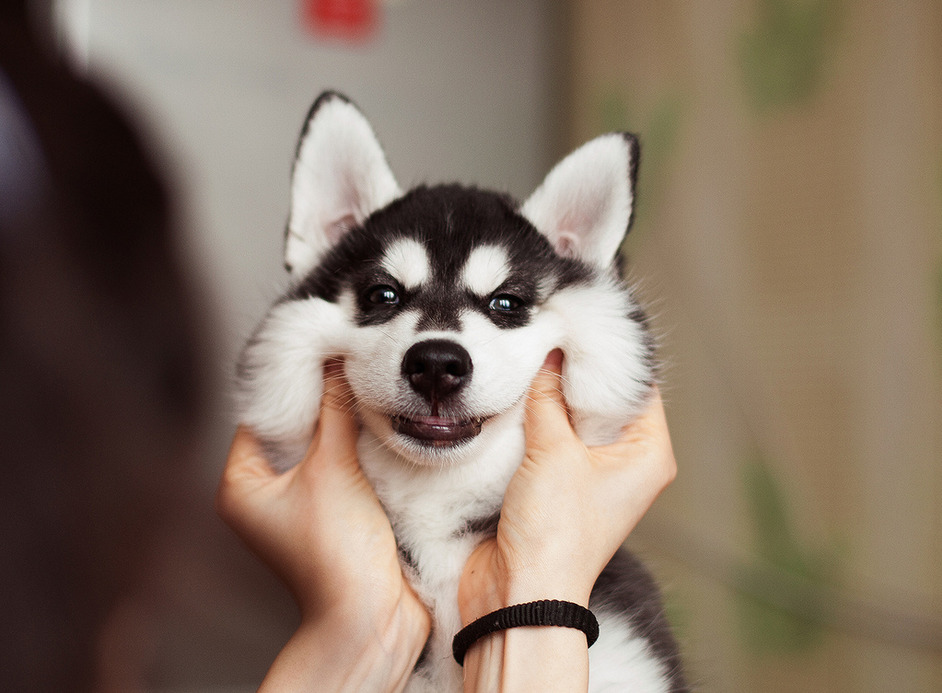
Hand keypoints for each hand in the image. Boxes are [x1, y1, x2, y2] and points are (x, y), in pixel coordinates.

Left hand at [216, 361, 428, 690]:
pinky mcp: (336, 509)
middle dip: (321, 398)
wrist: (373, 617)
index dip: (291, 380)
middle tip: (346, 360)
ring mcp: (302, 502)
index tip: (318, 348)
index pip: (262, 413)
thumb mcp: (332, 469)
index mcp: (243, 483)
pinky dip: (358, 443)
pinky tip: (378, 422)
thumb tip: (337, 362)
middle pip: (292, 426)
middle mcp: (267, 492)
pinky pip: (344, 463)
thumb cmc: (334, 560)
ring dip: (343, 421)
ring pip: (321, 444)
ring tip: (366, 385)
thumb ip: (335, 411)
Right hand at [459, 349, 676, 621]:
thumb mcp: (554, 451)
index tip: (584, 323)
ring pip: (573, 419)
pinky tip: (515, 395)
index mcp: (647, 454)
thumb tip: (551, 354)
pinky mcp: (557, 486)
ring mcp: (590, 476)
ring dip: (550, 397)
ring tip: (529, 357)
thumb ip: (549, 397)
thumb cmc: (554, 532)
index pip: (639, 386)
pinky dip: (533, 419)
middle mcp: (625, 464)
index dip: (612, 354)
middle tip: (551, 332)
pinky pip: (549, 439)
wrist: (516, 593)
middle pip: (604, 400)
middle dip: (575, 373)